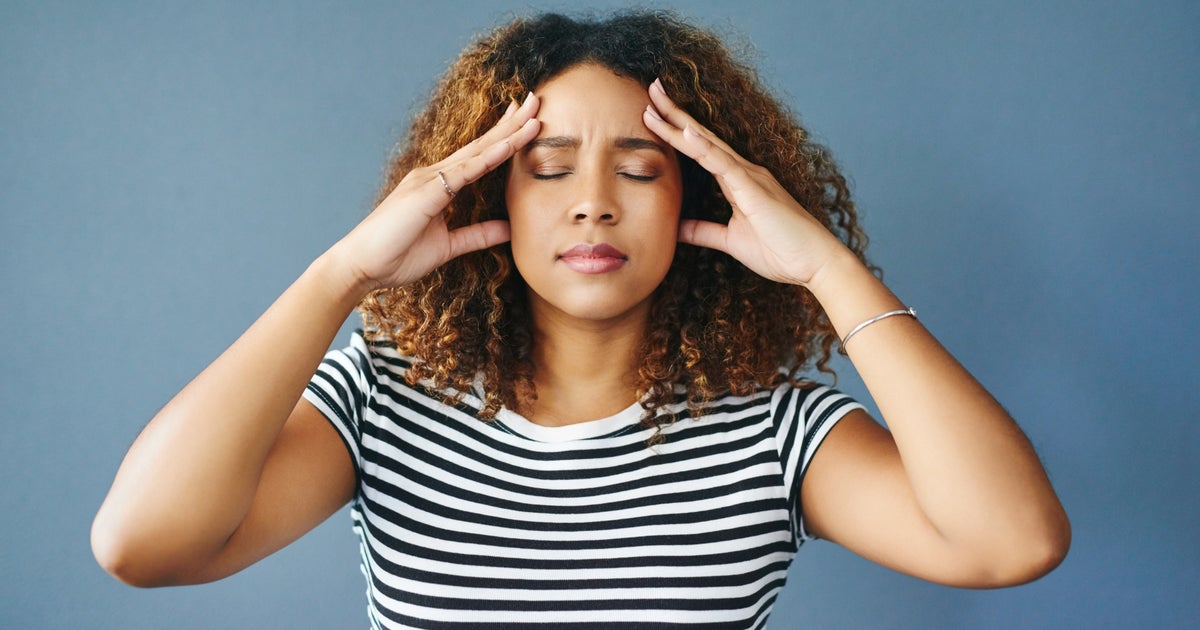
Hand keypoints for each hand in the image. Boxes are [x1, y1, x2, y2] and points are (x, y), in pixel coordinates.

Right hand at [330, 94, 541, 292]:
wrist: (361, 266)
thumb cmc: (396, 255)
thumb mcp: (448, 246)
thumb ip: (477, 235)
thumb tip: (508, 230)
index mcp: (438, 186)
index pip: (479, 156)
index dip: (504, 137)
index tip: (526, 120)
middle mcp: (433, 176)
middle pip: (481, 145)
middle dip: (511, 123)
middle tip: (536, 100)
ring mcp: (428, 180)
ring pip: (477, 152)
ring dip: (507, 133)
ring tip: (533, 114)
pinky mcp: (425, 193)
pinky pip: (463, 173)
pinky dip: (487, 158)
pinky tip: (508, 145)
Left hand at [642, 80, 846, 285]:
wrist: (814, 264)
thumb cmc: (781, 251)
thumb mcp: (730, 241)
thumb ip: (703, 231)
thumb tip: (675, 229)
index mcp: (738, 181)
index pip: (701, 149)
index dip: (676, 130)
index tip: (653, 112)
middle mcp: (744, 172)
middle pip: (702, 137)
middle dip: (674, 113)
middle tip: (651, 88)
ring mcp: (750, 177)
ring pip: (708, 144)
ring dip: (680, 123)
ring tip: (655, 102)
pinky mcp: (754, 190)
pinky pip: (724, 165)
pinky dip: (703, 147)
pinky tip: (685, 132)